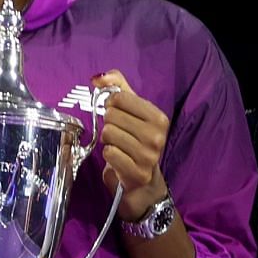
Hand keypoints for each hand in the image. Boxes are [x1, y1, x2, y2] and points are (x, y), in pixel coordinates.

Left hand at [91, 70, 172, 221]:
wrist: (143, 181)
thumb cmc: (136, 141)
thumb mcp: (131, 110)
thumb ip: (117, 87)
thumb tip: (98, 77)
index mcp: (159, 118)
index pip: (120, 97)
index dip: (112, 105)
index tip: (120, 116)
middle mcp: (157, 136)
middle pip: (112, 116)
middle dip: (110, 125)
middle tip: (119, 134)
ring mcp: (148, 156)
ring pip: (109, 134)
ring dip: (108, 140)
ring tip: (119, 146)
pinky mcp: (138, 173)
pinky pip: (109, 152)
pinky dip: (109, 154)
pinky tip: (118, 158)